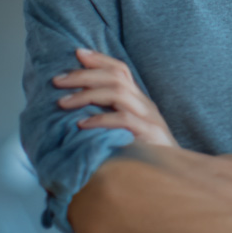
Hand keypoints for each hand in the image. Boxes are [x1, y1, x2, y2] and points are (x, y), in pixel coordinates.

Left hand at [53, 48, 178, 147]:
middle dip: (84, 75)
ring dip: (87, 94)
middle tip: (57, 80)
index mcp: (139, 101)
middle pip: (116, 77)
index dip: (99, 59)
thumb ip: (107, 119)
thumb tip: (73, 112)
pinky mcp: (150, 136)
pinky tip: (81, 125)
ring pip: (119, 92)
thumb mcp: (124, 133)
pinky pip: (124, 120)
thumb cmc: (142, 158)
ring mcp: (150, 119)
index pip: (121, 70)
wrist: (174, 180)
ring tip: (63, 103)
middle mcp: (145, 105)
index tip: (77, 52)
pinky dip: (100, 119)